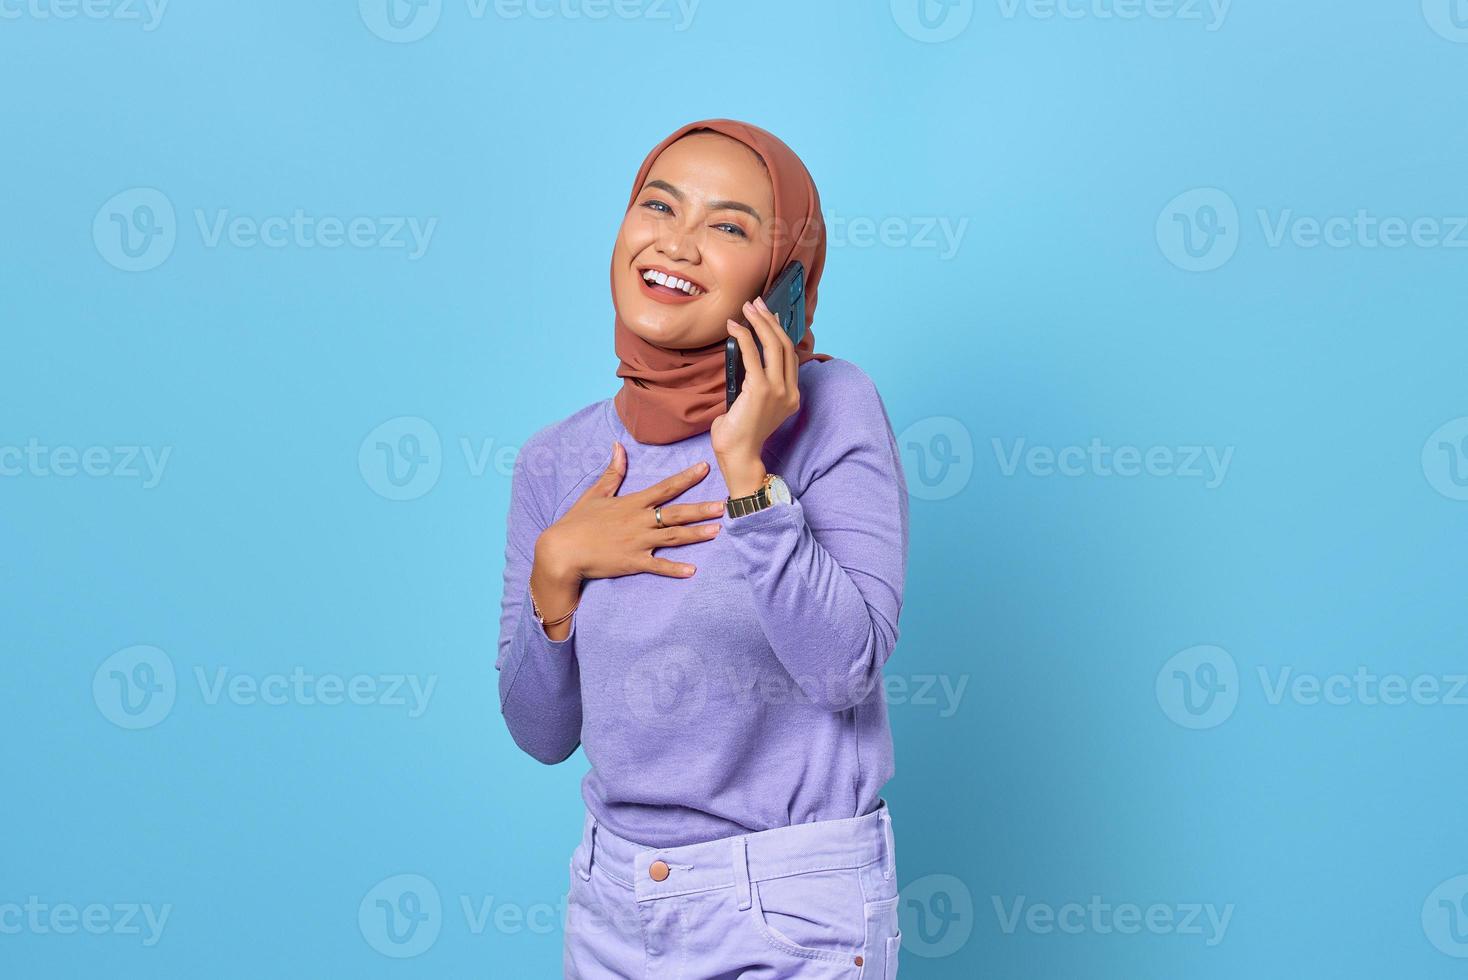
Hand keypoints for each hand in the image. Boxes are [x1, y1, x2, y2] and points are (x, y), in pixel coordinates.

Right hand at [532, 442, 724, 600]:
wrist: (561, 551)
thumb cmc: (577, 521)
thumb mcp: (595, 493)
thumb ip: (612, 471)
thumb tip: (618, 446)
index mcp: (632, 503)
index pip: (665, 487)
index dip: (686, 477)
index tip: (705, 468)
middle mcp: (639, 521)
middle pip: (677, 513)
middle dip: (702, 508)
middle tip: (725, 505)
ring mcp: (638, 543)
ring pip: (673, 537)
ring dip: (697, 534)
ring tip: (718, 531)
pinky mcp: (633, 563)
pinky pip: (658, 566)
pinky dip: (675, 569)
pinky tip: (692, 570)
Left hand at [711, 295, 799, 494]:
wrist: (738, 456)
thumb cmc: (739, 434)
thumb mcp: (752, 404)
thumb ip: (753, 383)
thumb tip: (743, 356)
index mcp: (791, 396)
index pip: (790, 356)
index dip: (780, 333)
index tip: (769, 316)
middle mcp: (790, 391)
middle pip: (785, 345)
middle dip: (770, 320)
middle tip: (757, 304)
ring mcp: (778, 390)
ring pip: (774, 345)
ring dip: (760, 322)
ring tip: (747, 308)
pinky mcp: (761, 390)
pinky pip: (753, 355)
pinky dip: (744, 337)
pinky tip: (734, 327)